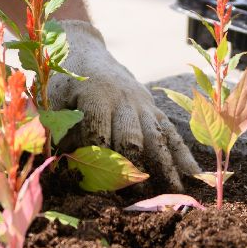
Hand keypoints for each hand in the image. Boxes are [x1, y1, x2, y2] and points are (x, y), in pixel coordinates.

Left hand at [46, 19, 200, 190]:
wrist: (84, 51)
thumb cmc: (63, 80)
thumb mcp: (52, 96)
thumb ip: (56, 126)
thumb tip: (57, 160)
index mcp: (95, 94)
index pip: (98, 131)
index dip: (95, 158)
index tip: (94, 184)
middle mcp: (123, 99)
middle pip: (131, 137)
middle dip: (132, 167)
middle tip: (135, 196)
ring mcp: (142, 104)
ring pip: (156, 136)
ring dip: (165, 165)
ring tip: (174, 192)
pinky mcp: (152, 109)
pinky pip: (170, 132)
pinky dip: (183, 154)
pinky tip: (195, 175)